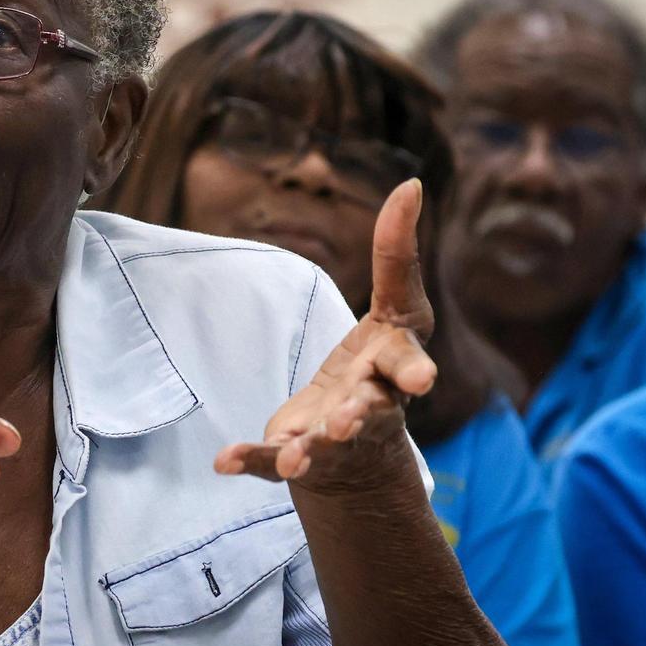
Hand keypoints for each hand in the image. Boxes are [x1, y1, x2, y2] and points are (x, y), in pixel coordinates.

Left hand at [214, 178, 436, 494]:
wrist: (358, 447)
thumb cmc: (379, 365)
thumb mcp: (393, 310)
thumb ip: (397, 254)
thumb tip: (412, 184)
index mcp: (392, 367)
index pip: (405, 362)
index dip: (412, 370)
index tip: (421, 380)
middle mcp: (369, 406)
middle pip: (368, 410)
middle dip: (360, 414)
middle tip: (348, 418)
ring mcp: (332, 437)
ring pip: (324, 445)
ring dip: (310, 449)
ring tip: (295, 456)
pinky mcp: (296, 453)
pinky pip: (271, 459)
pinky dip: (250, 461)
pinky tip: (224, 460)